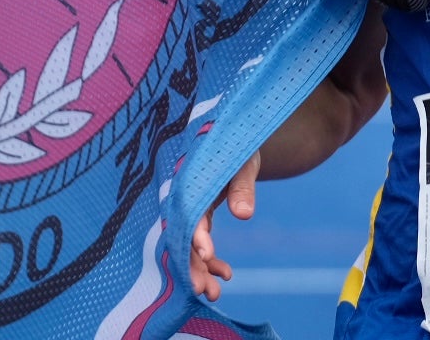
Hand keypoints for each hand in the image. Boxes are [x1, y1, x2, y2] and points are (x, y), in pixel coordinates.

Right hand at [191, 150, 260, 300]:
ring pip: (190, 245)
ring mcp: (190, 209)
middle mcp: (184, 197)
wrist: (238, 136)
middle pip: (184, 236)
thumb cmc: (239, 144)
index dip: (195, 235)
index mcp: (190, 180)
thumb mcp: (245, 161)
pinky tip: (226, 274)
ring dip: (200, 270)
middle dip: (192, 265)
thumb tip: (244, 215)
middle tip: (205, 291)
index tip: (207, 255)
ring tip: (215, 294)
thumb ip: (242, 186)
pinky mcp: (199, 216)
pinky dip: (211, 260)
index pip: (189, 212)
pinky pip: (201, 243)